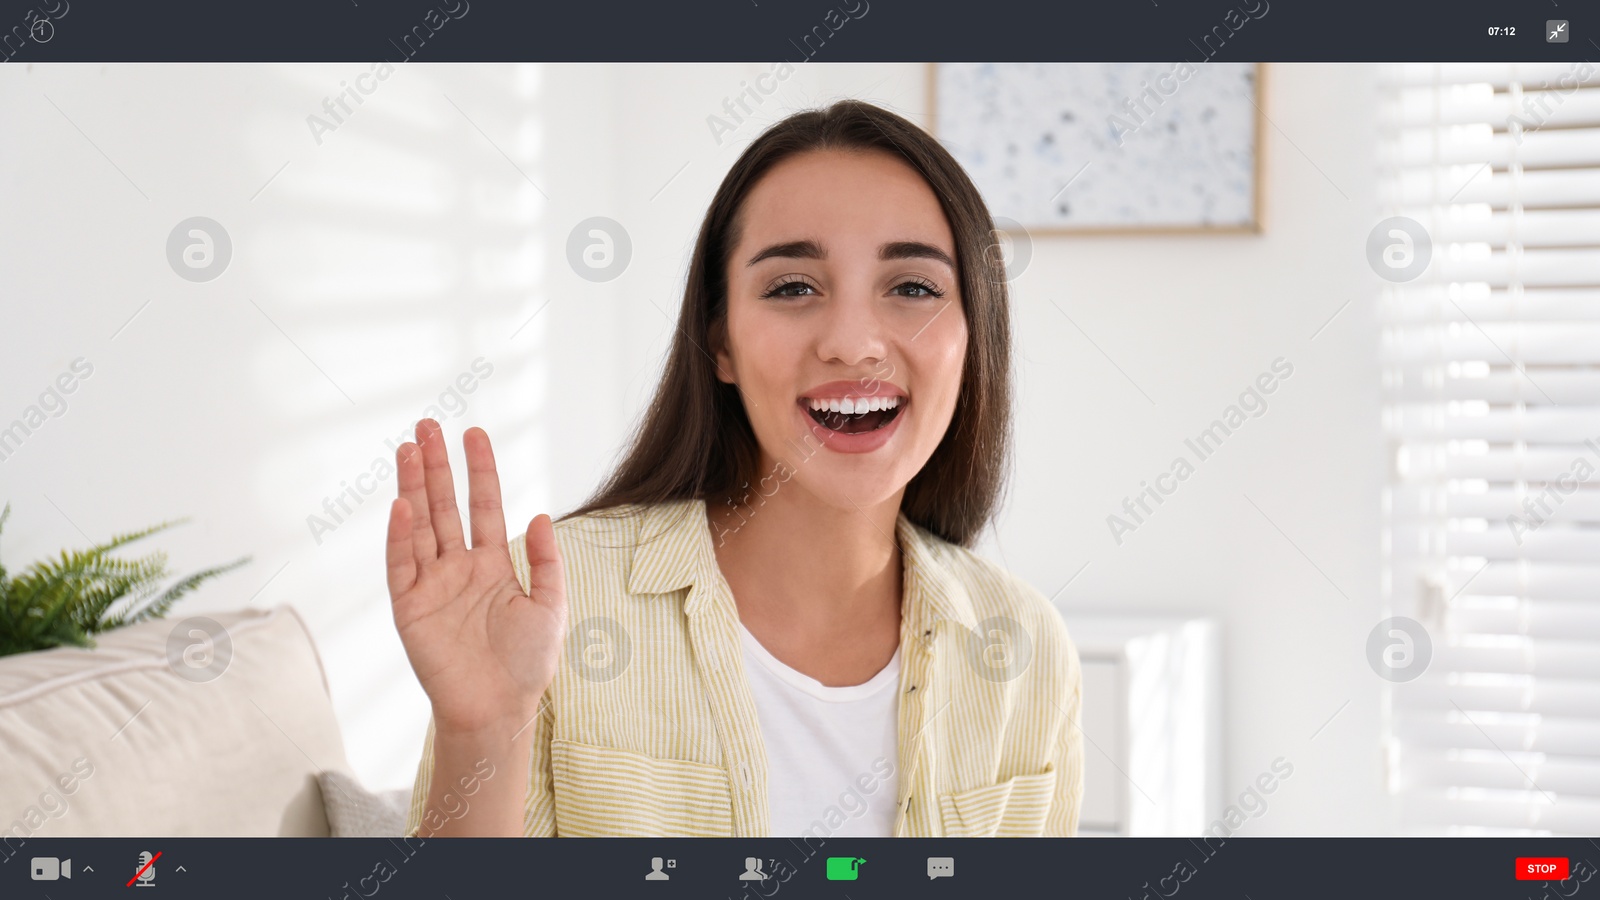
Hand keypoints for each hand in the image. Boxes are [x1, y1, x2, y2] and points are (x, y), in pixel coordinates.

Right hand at [385, 419, 567, 735]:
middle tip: (426, 426)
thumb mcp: (551, 607)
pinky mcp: (409, 608)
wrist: (498, 709)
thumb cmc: (526, 664)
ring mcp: (431, 585)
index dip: (479, 470)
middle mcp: (458, 568)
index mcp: (492, 564)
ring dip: (412, 487)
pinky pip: (402, 565)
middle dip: (435, 466)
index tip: (474, 433)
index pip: (482, 505)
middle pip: (444, 506)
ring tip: (407, 448)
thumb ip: (546, 561)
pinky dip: (400, 536)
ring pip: (419, 525)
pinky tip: (402, 505)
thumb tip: (541, 515)